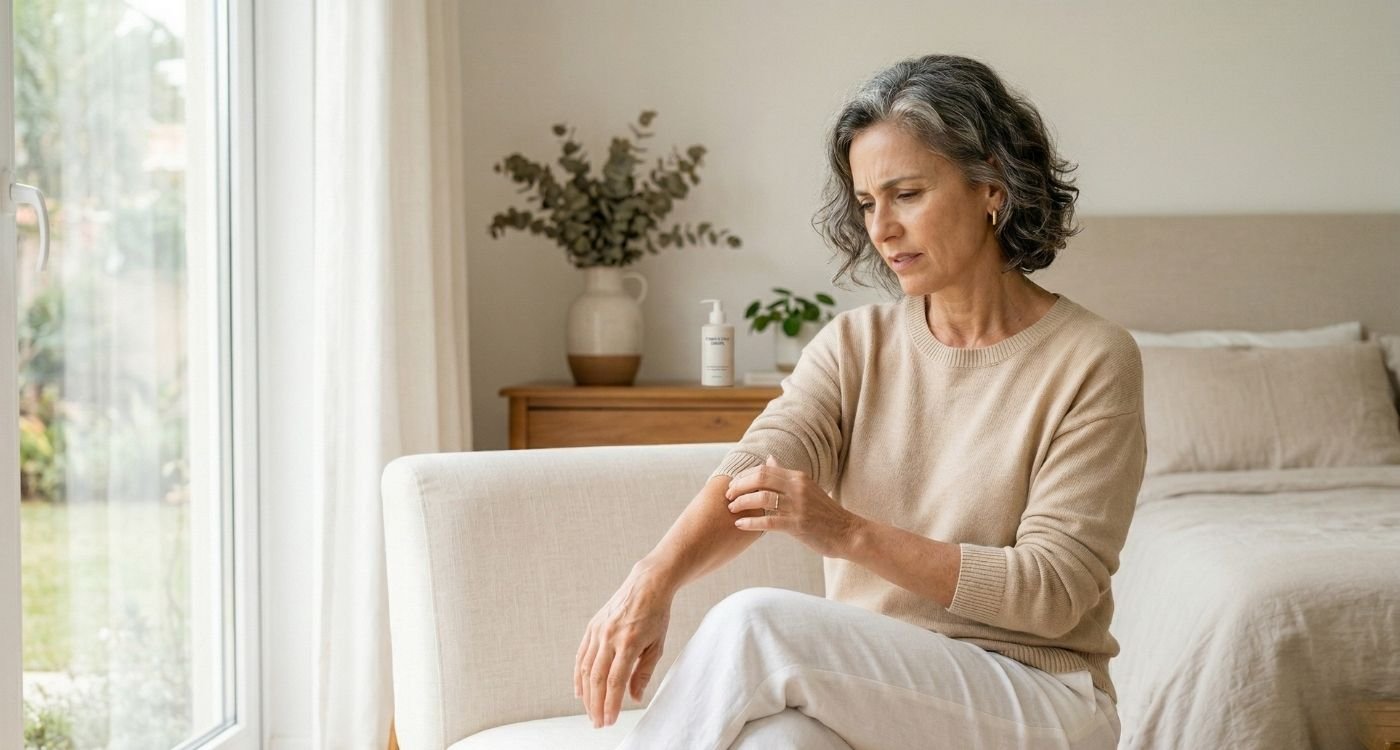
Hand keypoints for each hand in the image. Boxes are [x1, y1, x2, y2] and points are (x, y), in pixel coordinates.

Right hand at [575, 565, 673, 728]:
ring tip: (590, 712)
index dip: (611, 704)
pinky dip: (578, 675)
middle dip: (596, 704)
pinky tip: (579, 691)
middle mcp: (610, 637)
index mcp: (629, 642)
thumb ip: (644, 672)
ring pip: (586, 669)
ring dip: (586, 694)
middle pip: (597, 678)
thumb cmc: (656, 616)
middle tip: (598, 723)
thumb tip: (634, 698)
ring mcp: (598, 631)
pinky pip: (581, 655)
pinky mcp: (592, 627)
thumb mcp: (657, 645)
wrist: (647, 585)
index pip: (615, 681)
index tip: (609, 721)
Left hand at [726, 455, 861, 557]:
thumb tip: (768, 459)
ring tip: (731, 509)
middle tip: (727, 495)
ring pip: (762, 499)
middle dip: (739, 486)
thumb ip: (785, 476)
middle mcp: (797, 487)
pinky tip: (740, 525)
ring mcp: (798, 506)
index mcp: (798, 477)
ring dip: (742, 503)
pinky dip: (751, 523)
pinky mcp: (798, 524)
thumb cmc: (824, 513)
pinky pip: (768, 521)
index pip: (764, 469)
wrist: (848, 532)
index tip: (733, 484)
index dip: (744, 476)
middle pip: (760, 479)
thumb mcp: (807, 488)